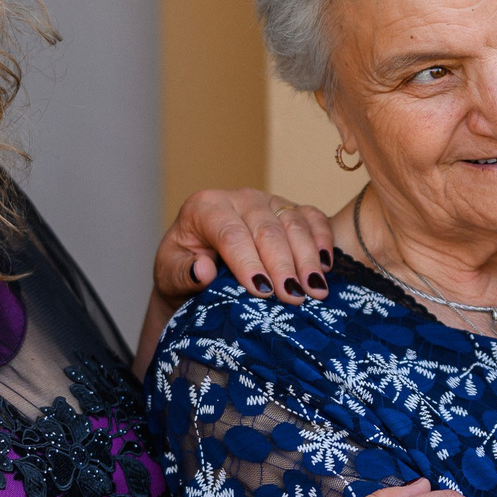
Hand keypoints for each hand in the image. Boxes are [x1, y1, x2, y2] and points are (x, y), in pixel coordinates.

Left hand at [152, 188, 333, 306]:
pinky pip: (313, 217)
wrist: (197, 261)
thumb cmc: (183, 267)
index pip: (230, 234)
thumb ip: (182, 273)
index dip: (248, 263)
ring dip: (307, 259)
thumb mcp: (169, 275)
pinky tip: (326, 266)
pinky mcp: (288, 209)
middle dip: (283, 266)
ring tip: (316, 291)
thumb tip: (202, 271)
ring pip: (293, 224)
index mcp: (204, 208)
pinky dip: (323, 239)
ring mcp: (267, 201)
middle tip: (294, 298)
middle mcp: (239, 198)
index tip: (262, 291)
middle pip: (267, 230)